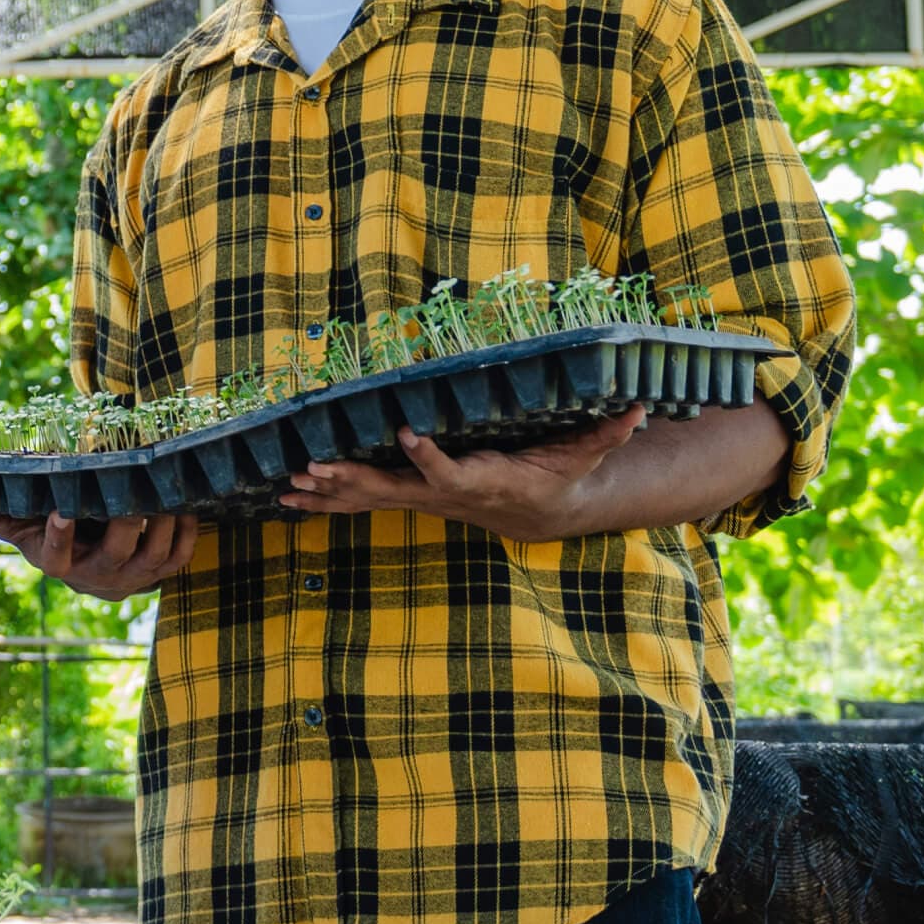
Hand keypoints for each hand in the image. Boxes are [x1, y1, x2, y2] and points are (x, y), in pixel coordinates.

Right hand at [0, 511, 197, 600]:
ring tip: (167, 494)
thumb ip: (2, 517)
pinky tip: (186, 507)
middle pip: (113, 557)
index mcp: (59, 565)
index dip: (58, 537)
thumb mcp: (24, 527)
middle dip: (126, 524)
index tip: (61, 510)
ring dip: (163, 527)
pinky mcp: (157, 576)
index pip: (56, 558)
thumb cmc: (53, 535)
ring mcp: (131, 580)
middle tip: (133, 491)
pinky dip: (186, 535)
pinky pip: (178, 560)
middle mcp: (96, 578)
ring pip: (152, 560)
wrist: (87, 566)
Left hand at [277, 405, 646, 541]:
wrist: (536, 515)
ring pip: (367, 498)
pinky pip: (360, 501)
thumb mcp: (583, 456)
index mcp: (479, 480)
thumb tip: (638, 408)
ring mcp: (422, 500)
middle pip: (391, 489)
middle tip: (312, 466)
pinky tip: (288, 496)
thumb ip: (604, 433)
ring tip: (286, 486)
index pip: (448, 469)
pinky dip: (325, 498)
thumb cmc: (556, 477)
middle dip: (351, 478)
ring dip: (326, 493)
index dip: (427, 456)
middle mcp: (443, 495)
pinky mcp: (409, 498)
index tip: (405, 432)